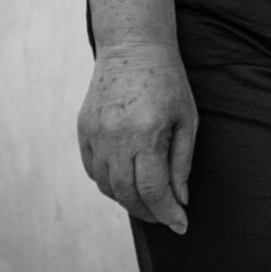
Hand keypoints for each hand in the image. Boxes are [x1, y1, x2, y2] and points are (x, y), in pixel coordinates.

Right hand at [77, 41, 196, 233]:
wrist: (132, 47)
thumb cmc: (168, 81)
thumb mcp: (187, 118)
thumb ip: (182, 161)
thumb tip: (180, 199)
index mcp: (145, 133)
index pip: (152, 188)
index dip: (167, 212)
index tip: (181, 224)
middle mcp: (115, 138)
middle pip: (127, 194)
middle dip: (149, 212)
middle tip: (166, 218)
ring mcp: (95, 135)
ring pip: (107, 186)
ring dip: (128, 201)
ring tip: (149, 203)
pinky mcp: (83, 131)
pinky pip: (93, 170)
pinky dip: (109, 184)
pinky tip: (126, 183)